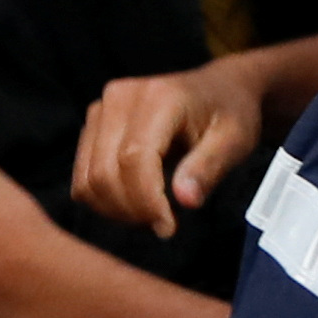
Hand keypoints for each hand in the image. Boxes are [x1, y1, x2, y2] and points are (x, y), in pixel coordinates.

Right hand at [77, 47, 278, 232]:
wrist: (218, 89)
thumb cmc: (230, 114)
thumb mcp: (234, 141)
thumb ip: (208, 168)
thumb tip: (186, 200)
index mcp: (158, 98)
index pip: (134, 159)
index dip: (146, 201)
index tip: (169, 227)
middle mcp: (120, 97)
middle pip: (105, 171)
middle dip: (131, 210)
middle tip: (163, 224)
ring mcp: (101, 109)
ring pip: (88, 178)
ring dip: (115, 209)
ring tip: (151, 214)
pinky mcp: (93, 124)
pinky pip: (82, 176)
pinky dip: (103, 199)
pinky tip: (134, 202)